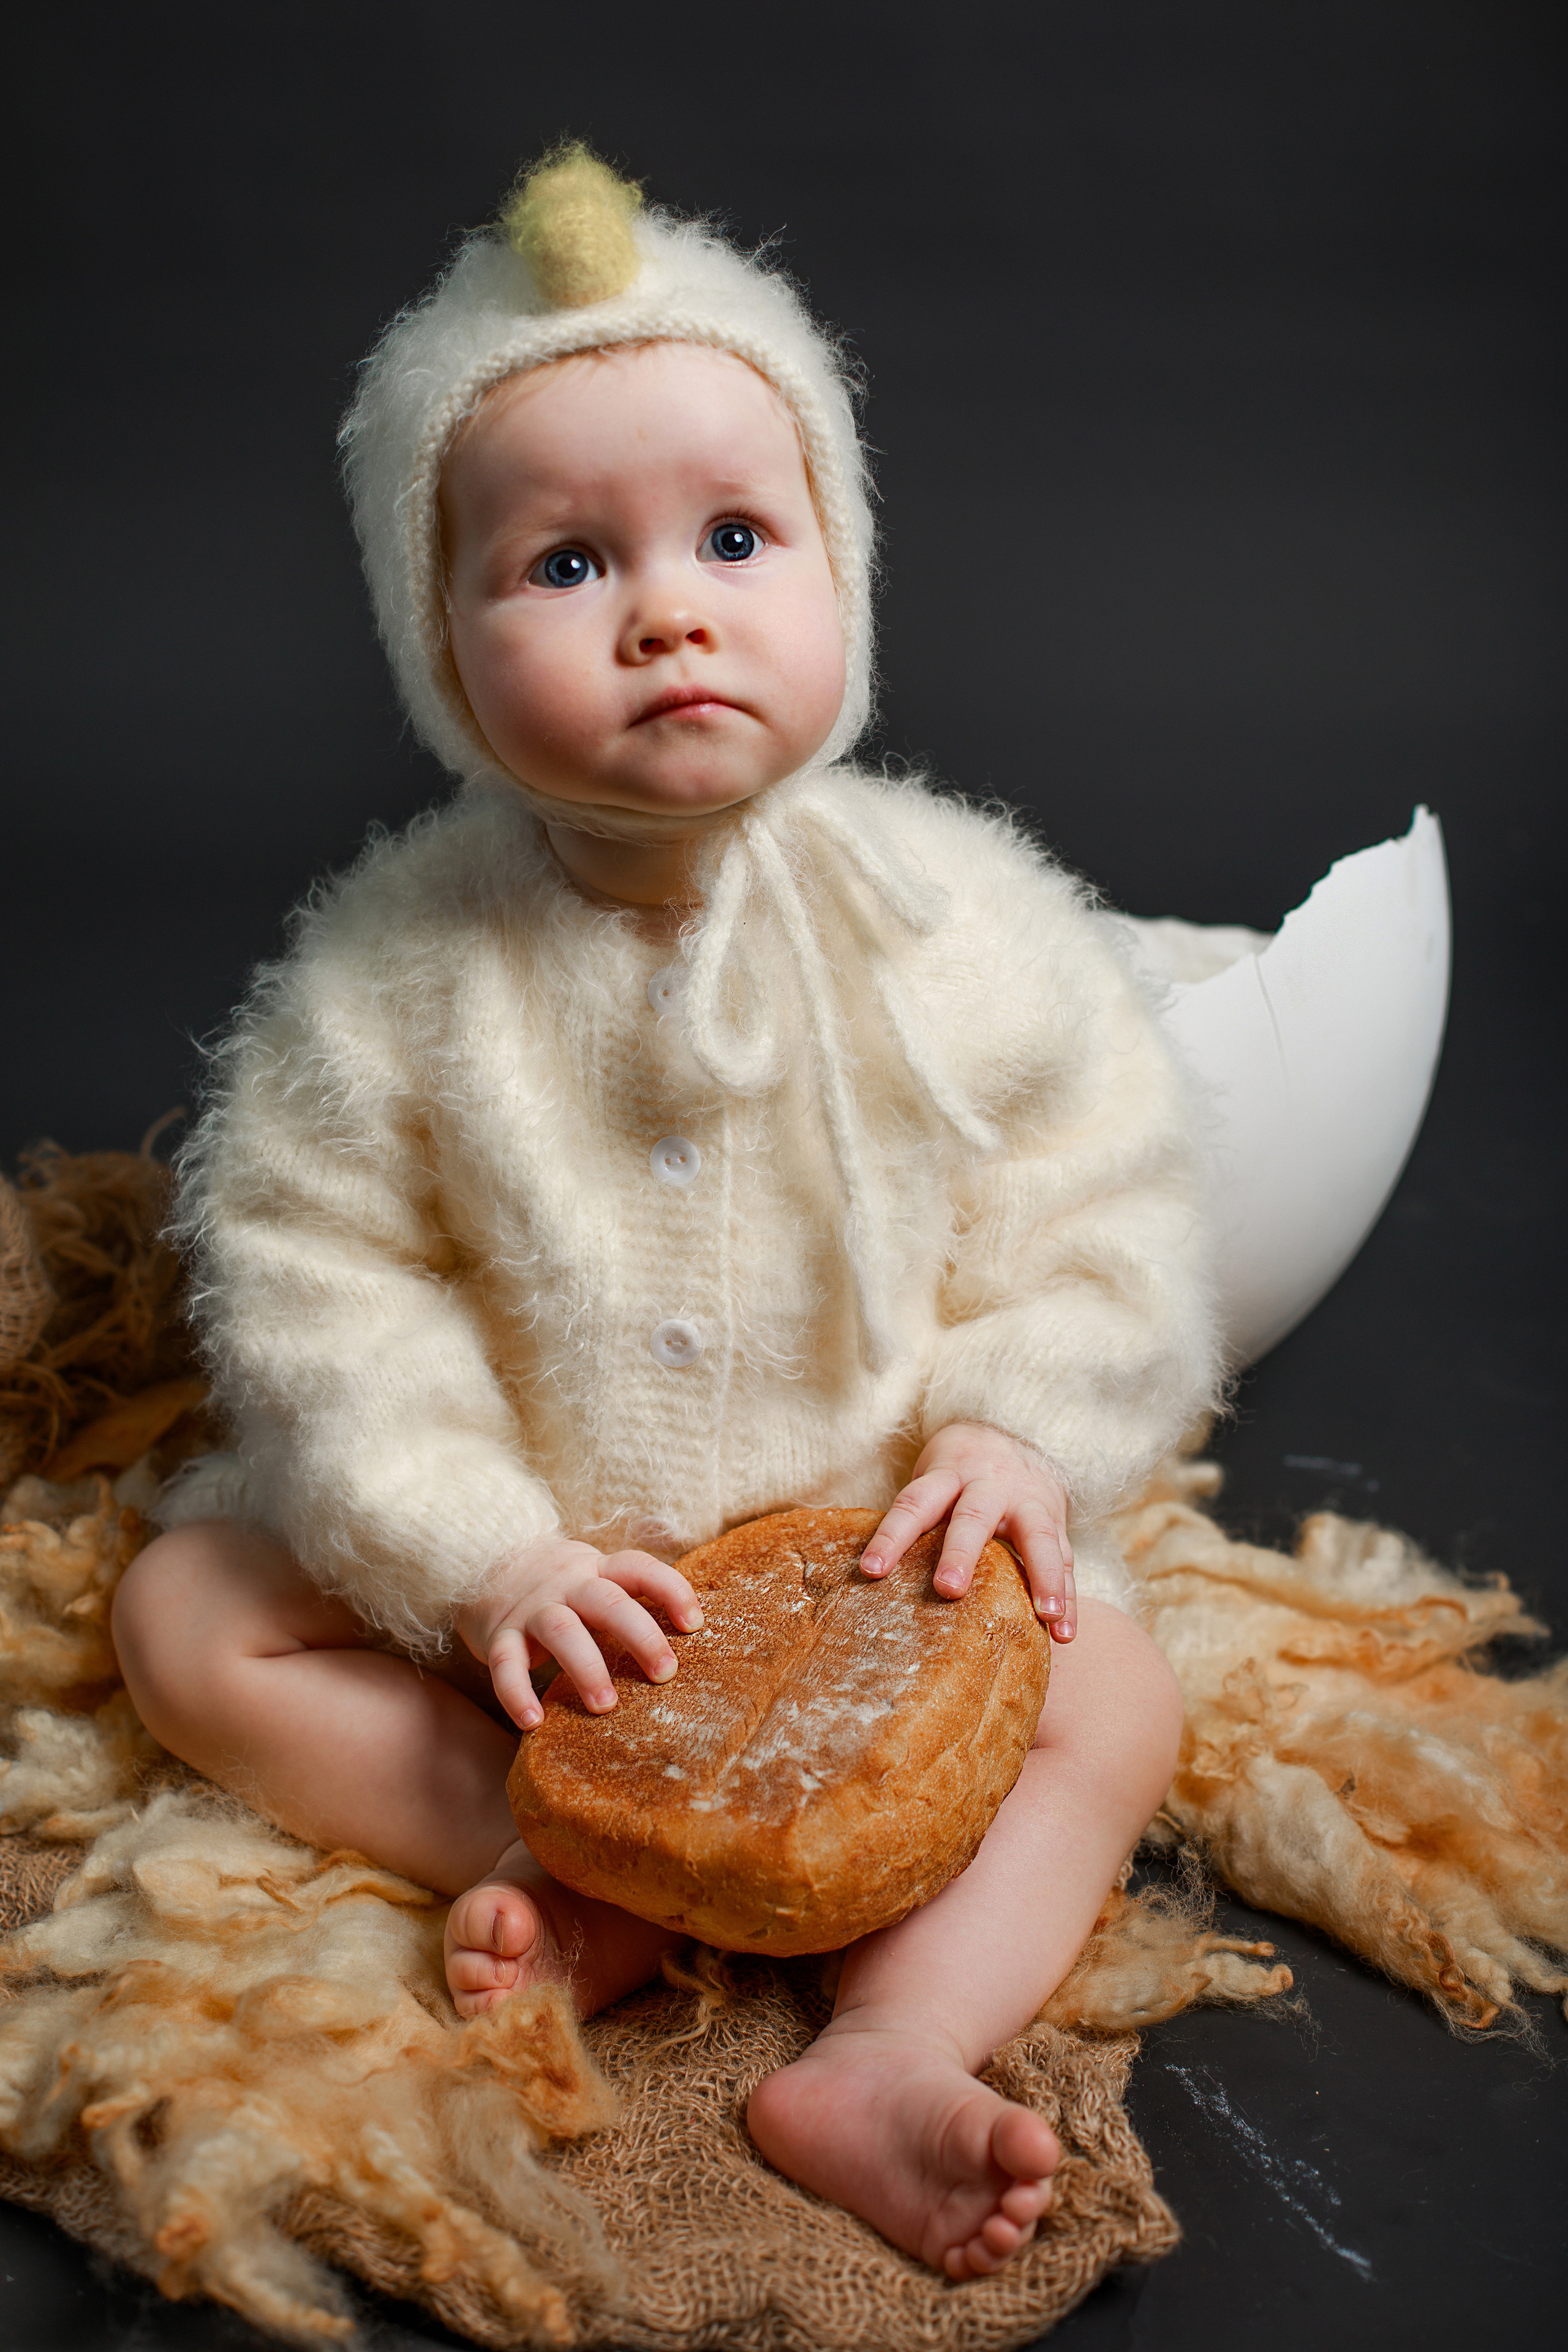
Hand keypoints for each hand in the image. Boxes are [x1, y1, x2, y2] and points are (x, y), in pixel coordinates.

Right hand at [456, 1537, 703, 1729]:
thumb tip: (689, 1648)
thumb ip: (629, 1603)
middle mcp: (566, 1584)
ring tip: (605, 1706)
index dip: (670, 1590)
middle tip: (665, 1673)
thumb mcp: (595, 1580)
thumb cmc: (559, 1586)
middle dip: (640, 1636)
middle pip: (607, 1601)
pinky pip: (504, 1662)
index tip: (694, 1624)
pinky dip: (515, 1692)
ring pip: (560, 1629)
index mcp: (597, 1570)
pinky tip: (533, 1722)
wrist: (483, 1564)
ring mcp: (531, 1608)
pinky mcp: (497, 1634)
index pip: (639, 1568)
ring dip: (586, 1667)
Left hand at [859, 1422, 1076, 1641]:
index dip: (891, 1536)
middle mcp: (989, 1486)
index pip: (914, 1504)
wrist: (1016, 1433)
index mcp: (947, 1475)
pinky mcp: (1056, 1522)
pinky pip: (1066, 1559)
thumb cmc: (958, 1472)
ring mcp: (1028, 1503)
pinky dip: (1068, 1597)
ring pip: (1038, 1536)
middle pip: (973, 1516)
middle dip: (962, 1552)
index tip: (871, 1571)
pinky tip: (1064, 1634)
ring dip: (1043, 1577)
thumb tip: (866, 1580)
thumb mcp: (933, 1479)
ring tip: (1044, 1616)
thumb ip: (915, 1520)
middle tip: (948, 1589)